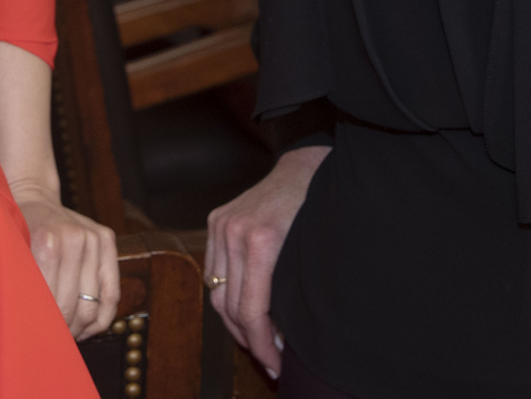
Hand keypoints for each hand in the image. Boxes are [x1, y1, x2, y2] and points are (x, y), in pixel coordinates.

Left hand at [15, 183, 120, 340]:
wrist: (33, 197)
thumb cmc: (17, 234)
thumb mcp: (12, 258)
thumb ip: (23, 287)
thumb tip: (31, 330)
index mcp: (48, 242)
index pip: (54, 302)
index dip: (49, 327)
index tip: (41, 339)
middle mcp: (75, 238)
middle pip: (75, 305)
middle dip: (65, 330)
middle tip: (55, 341)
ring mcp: (94, 237)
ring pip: (95, 304)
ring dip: (82, 327)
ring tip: (70, 336)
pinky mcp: (107, 238)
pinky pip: (112, 291)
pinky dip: (102, 317)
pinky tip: (88, 328)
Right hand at [204, 144, 328, 380]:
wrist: (304, 167)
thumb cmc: (317, 211)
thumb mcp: (309, 255)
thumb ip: (290, 292)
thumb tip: (281, 336)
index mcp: (261, 242)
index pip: (251, 310)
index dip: (261, 344)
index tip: (275, 363)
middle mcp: (234, 233)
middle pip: (229, 306)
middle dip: (248, 339)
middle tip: (269, 358)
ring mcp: (221, 225)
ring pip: (216, 291)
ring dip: (234, 320)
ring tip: (256, 337)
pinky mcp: (216, 221)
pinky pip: (213, 270)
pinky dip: (226, 294)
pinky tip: (245, 306)